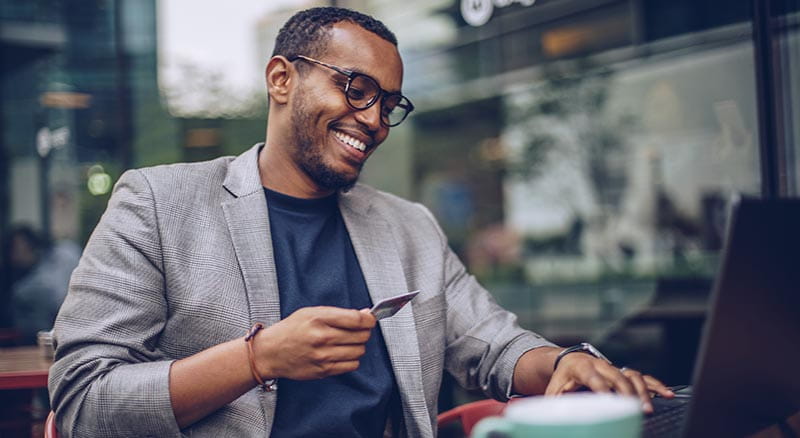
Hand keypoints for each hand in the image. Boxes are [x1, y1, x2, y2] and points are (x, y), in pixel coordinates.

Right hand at [255, 306, 375, 379]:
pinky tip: (342, 354)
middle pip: (361, 335)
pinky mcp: (324, 370)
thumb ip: (338, 313)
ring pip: (359, 351)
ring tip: (347, 342)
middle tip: (357, 330)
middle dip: (364, 332)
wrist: (270, 352)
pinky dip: (352, 359)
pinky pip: (351, 365)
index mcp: (319, 318)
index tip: (370, 319)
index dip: (369, 319)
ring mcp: (323, 356)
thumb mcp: (311, 312)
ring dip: (358, 346)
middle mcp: (322, 337)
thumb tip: (364, 314)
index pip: (357, 319)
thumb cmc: (291, 330)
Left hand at [544, 353, 674, 412]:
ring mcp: (614, 367)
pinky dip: (655, 385)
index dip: (603, 389)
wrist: (569, 360)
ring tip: (648, 408)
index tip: (610, 402)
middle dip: (627, 393)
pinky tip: (667, 395)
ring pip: (632, 375)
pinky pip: (642, 377)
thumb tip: (547, 418)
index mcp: (581, 367)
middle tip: (634, 409)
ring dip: (643, 391)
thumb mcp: (553, 391)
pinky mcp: (623, 372)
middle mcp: (600, 364)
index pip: (594, 378)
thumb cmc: (561, 379)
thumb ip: (553, 404)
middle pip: (617, 376)